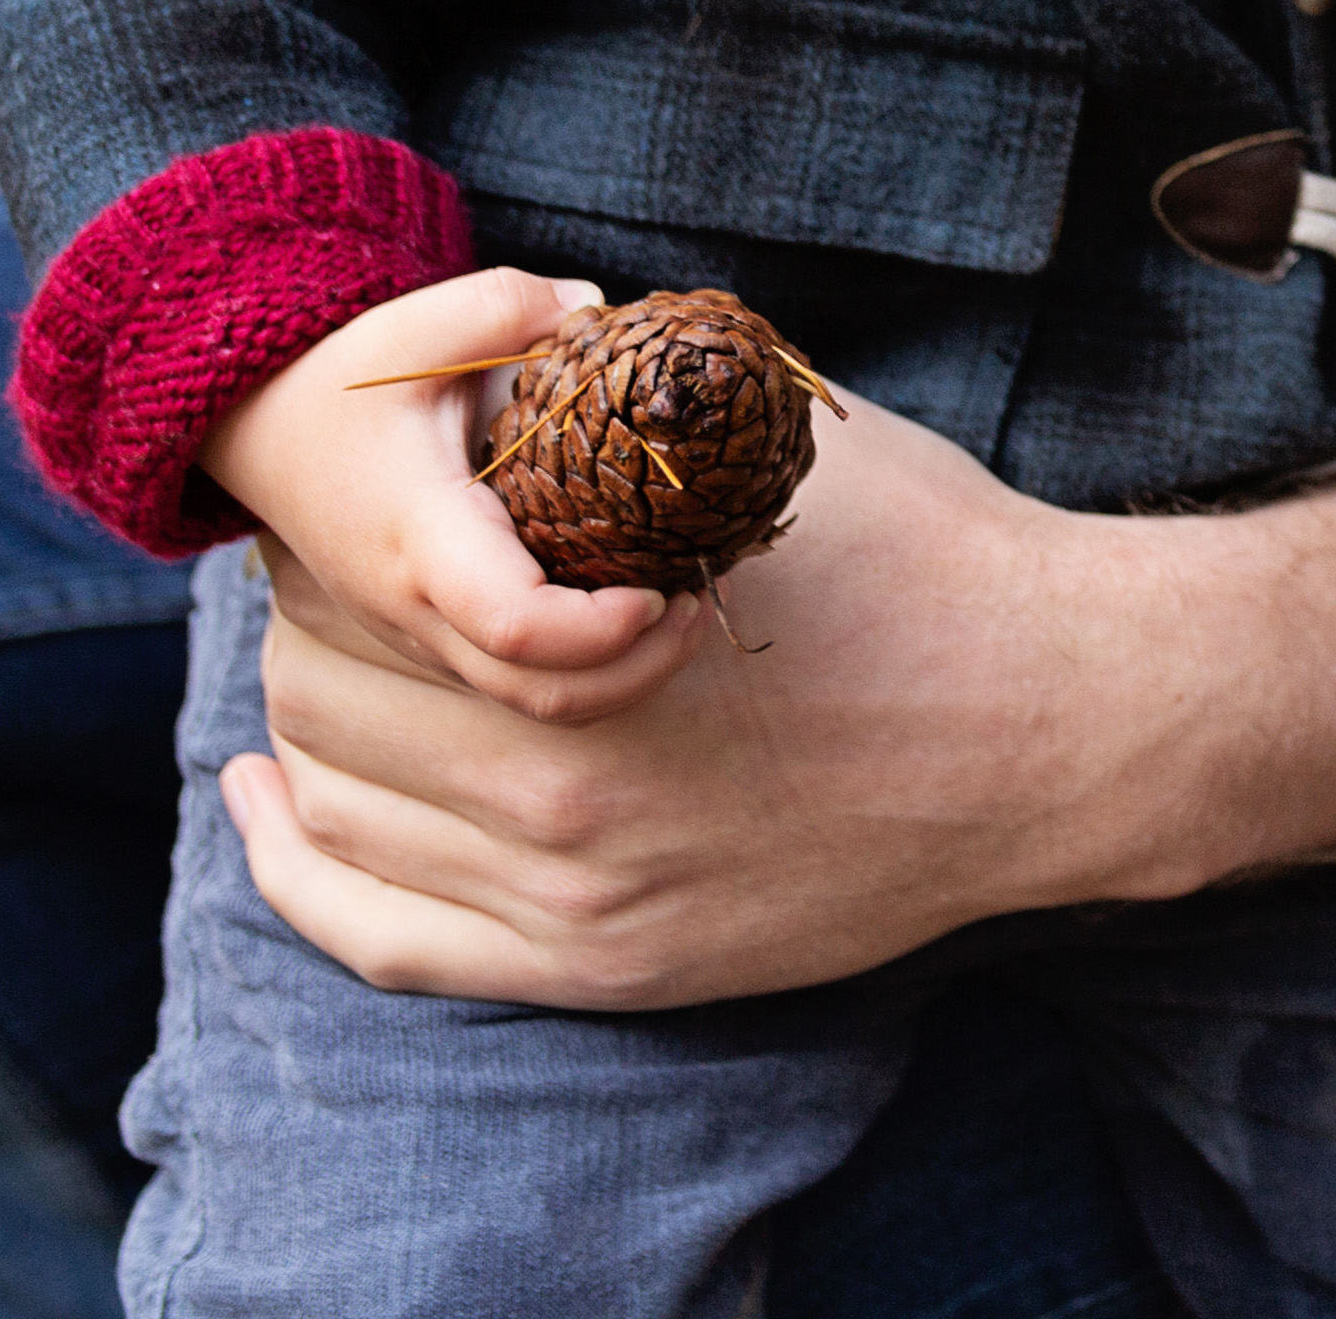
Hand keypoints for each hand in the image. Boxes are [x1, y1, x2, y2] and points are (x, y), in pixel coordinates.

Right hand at [197, 270, 702, 724]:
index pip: (518, 627)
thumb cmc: (338, 381)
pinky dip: (585, 664)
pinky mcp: (431, 638)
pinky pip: (514, 683)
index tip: (665, 589)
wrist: (254, 435)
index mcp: (420, 540)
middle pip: (539, 695)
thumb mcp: (419, 325)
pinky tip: (633, 604)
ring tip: (683, 607)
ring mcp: (420, 636)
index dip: (604, 628)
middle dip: (639, 668)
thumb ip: (512, 307)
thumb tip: (601, 314)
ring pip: (530, 703)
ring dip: (620, 674)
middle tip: (701, 602)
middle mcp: (416, 610)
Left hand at [218, 394, 1335, 1010]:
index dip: (348, 512)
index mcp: (593, 643)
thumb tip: (492, 366)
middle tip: (355, 554)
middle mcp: (564, 791)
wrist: (1065, 725)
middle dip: (319, 607)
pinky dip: (294, 863)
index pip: (365, 574)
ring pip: (338, 804)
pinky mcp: (610, 969)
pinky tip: (270, 796)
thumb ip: (619, 413)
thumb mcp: (767, 445)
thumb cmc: (932, 558)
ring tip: (341, 647)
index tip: (377, 475)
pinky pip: (381, 937)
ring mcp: (582, 897)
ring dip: (309, 713)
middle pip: (326, 687)